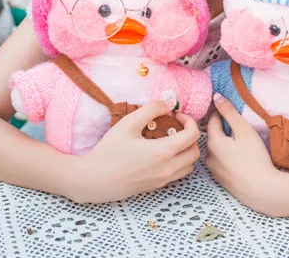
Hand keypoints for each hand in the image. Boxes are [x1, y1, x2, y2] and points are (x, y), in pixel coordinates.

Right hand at [65, 99, 200, 202]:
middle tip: (175, 127)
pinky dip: (177, 162)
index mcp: (163, 152)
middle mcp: (167, 169)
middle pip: (195, 152)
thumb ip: (151, 109)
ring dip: (185, 151)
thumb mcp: (128, 123)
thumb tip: (168, 102)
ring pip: (188, 166)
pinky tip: (160, 153)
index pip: (193, 135)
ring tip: (169, 140)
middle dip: (190, 136)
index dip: (189, 121)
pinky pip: (176, 174)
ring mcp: (162, 180)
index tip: (176, 115)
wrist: (93, 180)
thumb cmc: (108, 151)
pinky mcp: (155, 187)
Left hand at [205, 94, 283, 215]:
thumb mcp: (244, 130)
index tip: (226, 106)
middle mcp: (209, 156)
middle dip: (222, 128)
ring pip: (216, 149)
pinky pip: (220, 161)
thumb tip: (216, 97)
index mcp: (213, 142)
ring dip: (224, 142)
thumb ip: (229, 112)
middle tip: (236, 123)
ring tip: (238, 141)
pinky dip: (226, 156)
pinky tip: (239, 157)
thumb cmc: (256, 159)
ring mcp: (214, 170)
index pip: (212, 120)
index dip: (220, 111)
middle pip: (213, 135)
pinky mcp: (220, 180)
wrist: (263, 191)